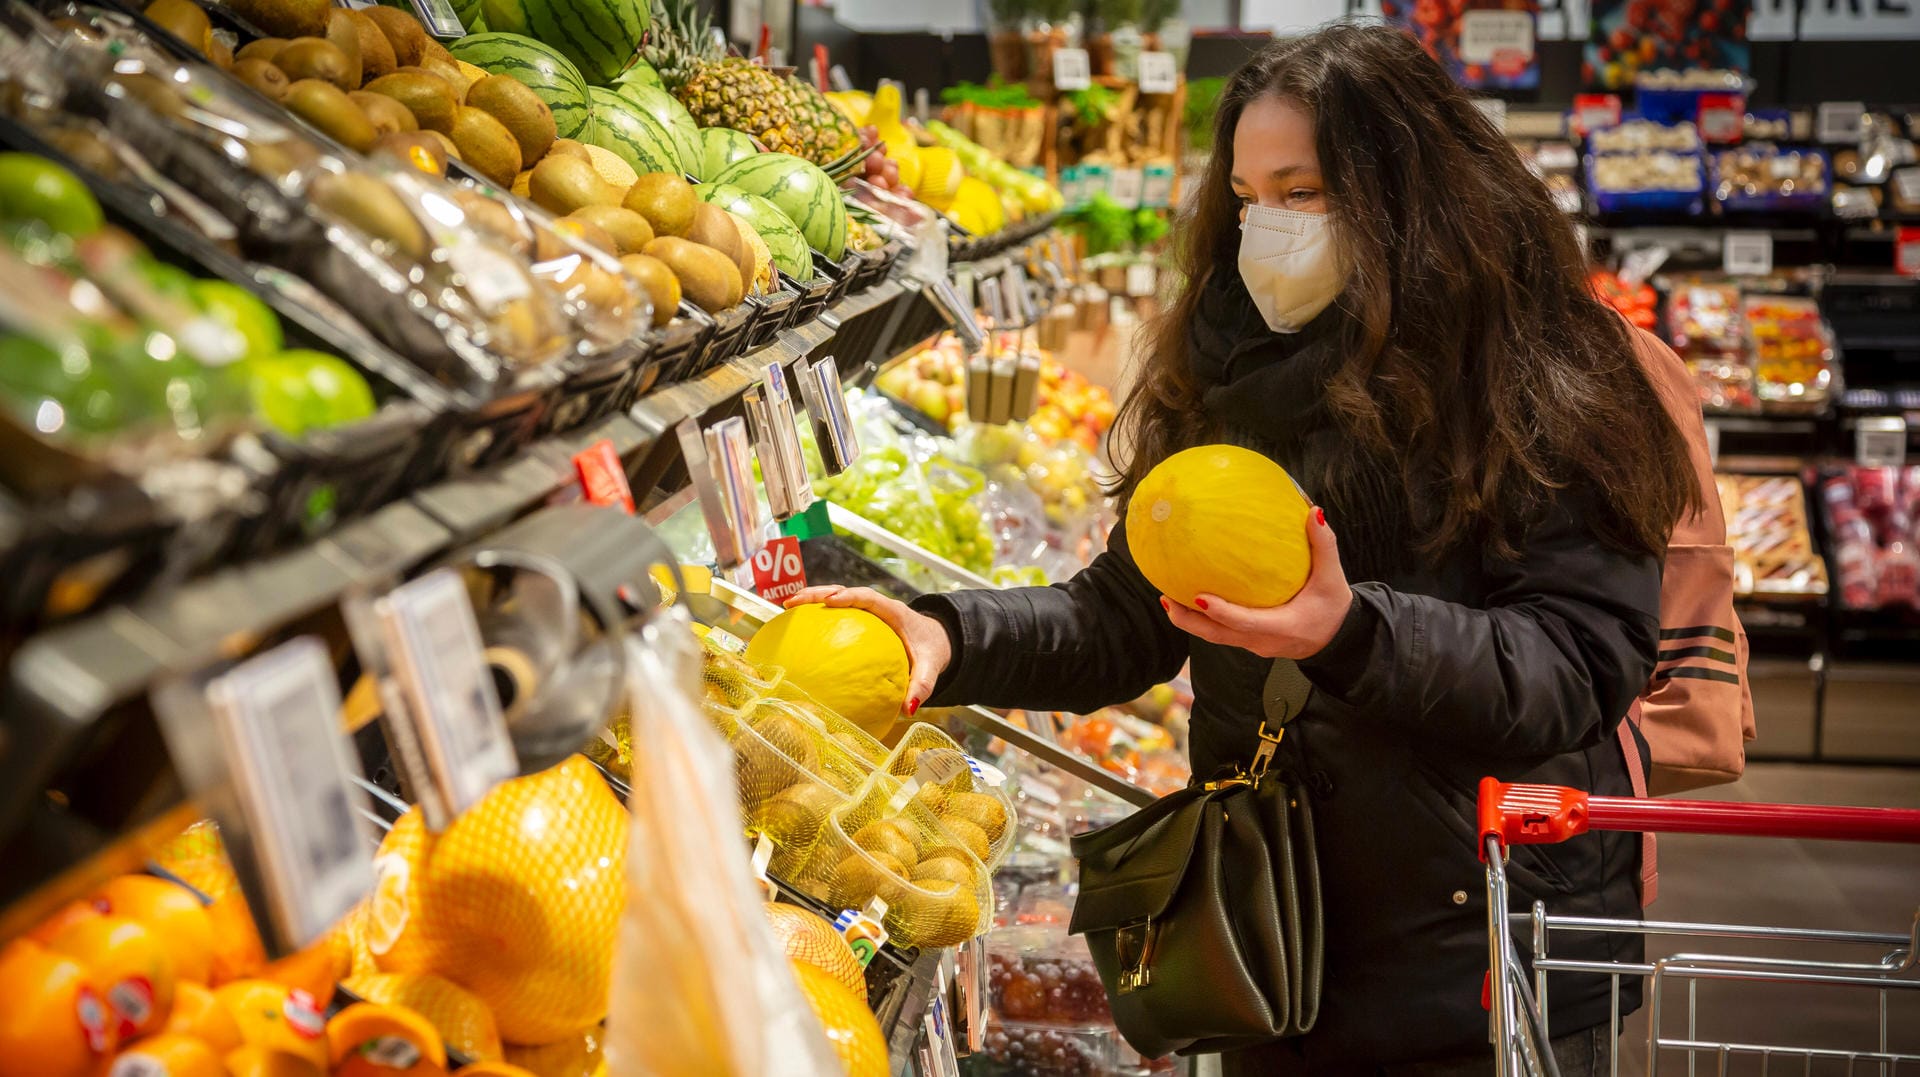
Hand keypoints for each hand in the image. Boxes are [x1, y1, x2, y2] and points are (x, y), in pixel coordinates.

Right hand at [782, 585, 951, 715]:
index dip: (850, 596)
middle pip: (844, 590)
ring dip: (812, 598)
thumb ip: (922, 686)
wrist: (936, 640)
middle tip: (793, 601)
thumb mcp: (930, 668)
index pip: (869, 598)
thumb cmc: (931, 651)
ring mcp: (866, 610)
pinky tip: (796, 626)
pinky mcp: (859, 617)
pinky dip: (817, 614)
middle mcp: (877, 605)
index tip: (831, 601)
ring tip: (786, 606)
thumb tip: (909, 708)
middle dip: (819, 592)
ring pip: (835, 595)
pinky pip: (836, 612)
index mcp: (894, 612)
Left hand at [1161, 508, 1352, 659]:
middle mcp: (1262, 640)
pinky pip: (1221, 633)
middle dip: (1189, 620)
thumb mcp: (1332, 578)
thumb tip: (1313, 512)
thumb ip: (1324, 546)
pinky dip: (1203, 619)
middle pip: (1217, 635)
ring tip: (1166, 598)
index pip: (1244, 622)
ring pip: (1215, 637)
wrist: (1338, 640)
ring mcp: (1254, 644)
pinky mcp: (1251, 642)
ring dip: (1190, 621)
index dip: (1221, 612)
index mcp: (1282, 627)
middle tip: (1166, 598)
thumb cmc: (1333, 608)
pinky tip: (1189, 599)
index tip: (1198, 596)